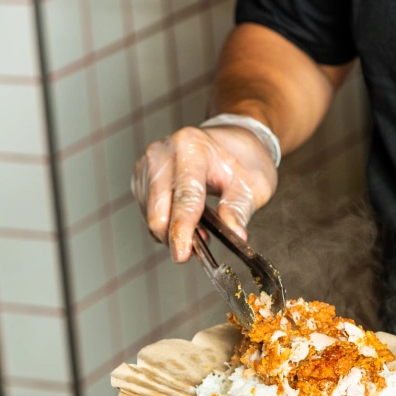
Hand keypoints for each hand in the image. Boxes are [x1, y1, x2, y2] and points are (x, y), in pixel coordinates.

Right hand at [132, 125, 277, 261]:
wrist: (234, 141)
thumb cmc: (244, 159)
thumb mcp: (253, 185)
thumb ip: (239, 210)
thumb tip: (235, 235)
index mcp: (192, 147)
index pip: (184, 196)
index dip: (182, 229)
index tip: (182, 253)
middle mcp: (163, 152)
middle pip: (158, 210)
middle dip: (175, 236)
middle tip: (199, 248)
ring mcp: (148, 164)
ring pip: (151, 215)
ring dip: (172, 231)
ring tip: (201, 228)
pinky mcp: (142, 177)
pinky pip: (147, 212)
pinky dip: (165, 223)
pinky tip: (186, 220)